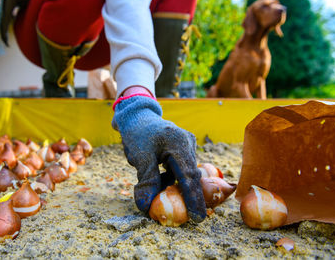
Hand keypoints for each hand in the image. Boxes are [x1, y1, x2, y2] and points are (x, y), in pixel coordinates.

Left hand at [112, 95, 205, 222]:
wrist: (137, 116)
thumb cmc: (137, 133)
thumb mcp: (140, 157)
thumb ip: (146, 181)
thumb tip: (147, 205)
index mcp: (179, 144)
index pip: (189, 176)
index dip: (193, 199)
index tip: (197, 217)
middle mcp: (188, 144)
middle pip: (191, 176)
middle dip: (187, 196)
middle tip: (186, 215)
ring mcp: (187, 145)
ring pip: (184, 173)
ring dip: (174, 185)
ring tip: (158, 186)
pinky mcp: (183, 148)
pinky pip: (180, 168)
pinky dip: (171, 177)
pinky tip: (160, 176)